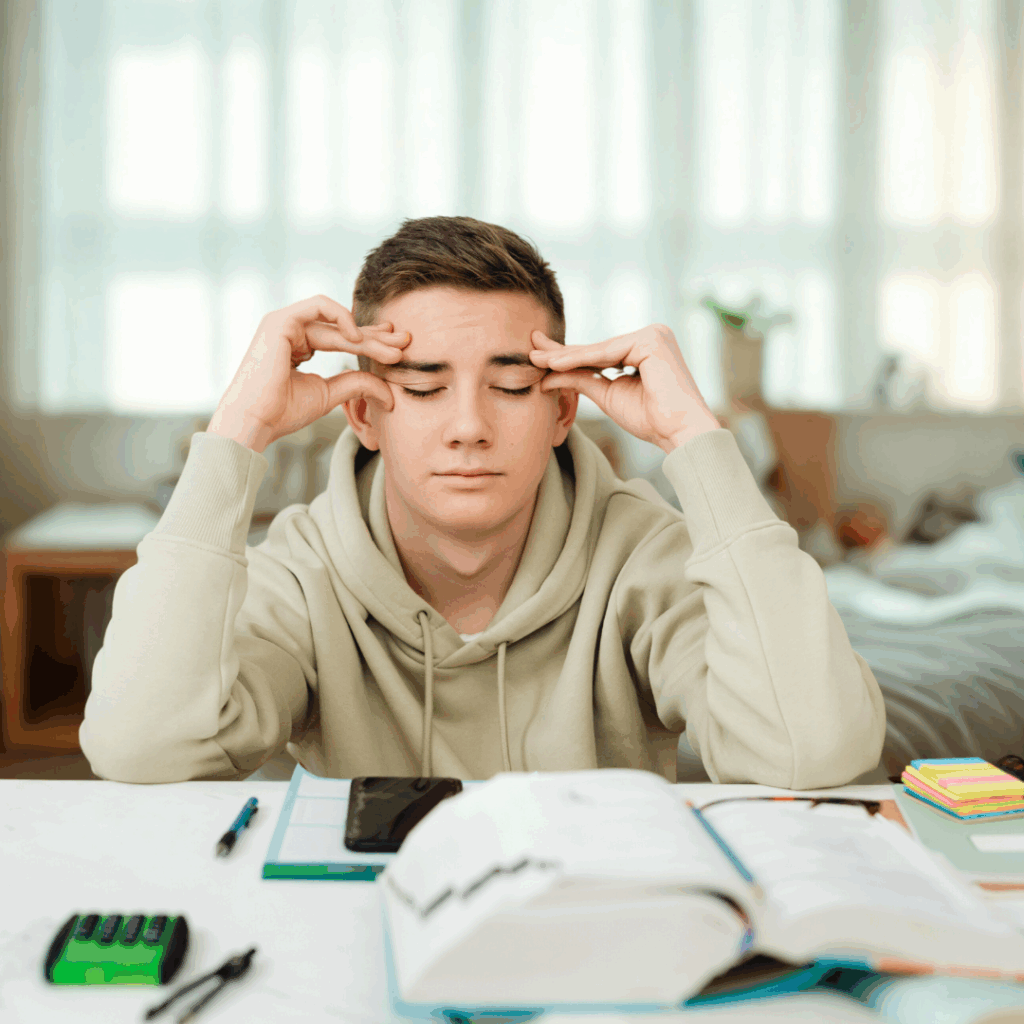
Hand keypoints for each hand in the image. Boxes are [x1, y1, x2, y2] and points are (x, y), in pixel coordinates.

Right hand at [207, 295, 410, 452]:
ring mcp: (285, 323)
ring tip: (390, 349)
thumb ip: (356, 384)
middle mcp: (292, 331)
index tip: (397, 351)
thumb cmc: (282, 412)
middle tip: (405, 343)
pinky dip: (341, 316)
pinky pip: (319, 306)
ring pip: (336, 321)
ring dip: (366, 333)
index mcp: (300, 347)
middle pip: (343, 329)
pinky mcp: (280, 320)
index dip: (371, 341)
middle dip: (376, 336)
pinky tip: (358, 337)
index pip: (342, 338)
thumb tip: (390, 393)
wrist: (254, 421)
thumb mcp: (329, 395)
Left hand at [529, 324, 719, 452]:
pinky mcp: (651, 340)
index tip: (540, 356)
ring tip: (536, 359)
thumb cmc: (652, 420)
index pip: (599, 352)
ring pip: (599, 350)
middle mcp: (651, 336)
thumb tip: (548, 373)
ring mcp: (653, 335)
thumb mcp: (608, 395)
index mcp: (645, 347)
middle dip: (562, 351)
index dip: (568, 355)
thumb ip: (582, 379)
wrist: (680, 432)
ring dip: (566, 356)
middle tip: (530, 348)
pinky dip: (580, 358)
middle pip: (597, 347)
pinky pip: (606, 352)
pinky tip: (555, 363)